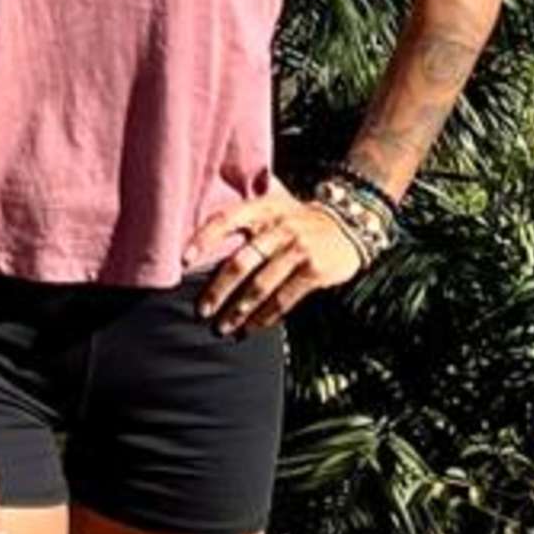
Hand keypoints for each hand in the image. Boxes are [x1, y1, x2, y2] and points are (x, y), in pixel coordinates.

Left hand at [184, 189, 360, 332]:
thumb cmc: (299, 220)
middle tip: (202, 310)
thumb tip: (202, 242)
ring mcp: (298, 249)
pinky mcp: (314, 270)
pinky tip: (252, 327)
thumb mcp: (274, 207)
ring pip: (261, 285)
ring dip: (239, 310)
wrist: (350, 224)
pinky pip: (284, 299)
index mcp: (263, 208)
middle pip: (241, 261)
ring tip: (224, 326)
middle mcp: (279, 227)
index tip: (183, 260)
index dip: (204, 239)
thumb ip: (245, 219)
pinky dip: (265, 316)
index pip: (226, 219)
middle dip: (218, 289)